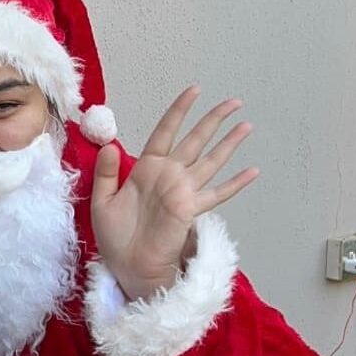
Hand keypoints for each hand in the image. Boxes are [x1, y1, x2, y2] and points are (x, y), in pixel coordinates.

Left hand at [91, 86, 257, 300]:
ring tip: (246, 125)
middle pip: (194, 140)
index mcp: (145, 169)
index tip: (195, 90)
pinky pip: (217, 193)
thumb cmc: (115, 237)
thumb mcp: (102, 201)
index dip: (179, 111)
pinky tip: (252, 171)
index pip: (165, 132)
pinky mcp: (190, 209)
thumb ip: (105, 173)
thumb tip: (109, 145)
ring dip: (229, 143)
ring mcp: (182, 191)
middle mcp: (167, 175)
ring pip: (210, 161)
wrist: (127, 265)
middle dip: (213, 120)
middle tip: (234, 101)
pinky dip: (235, 183)